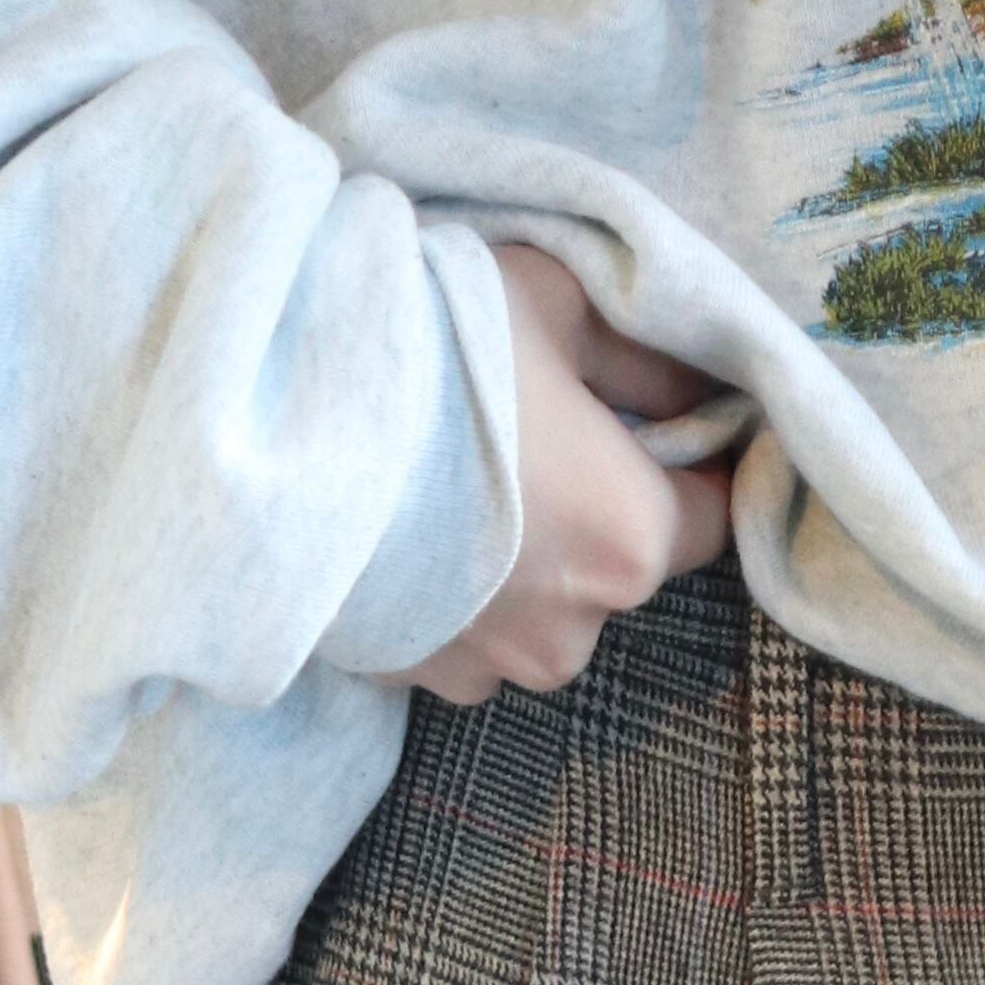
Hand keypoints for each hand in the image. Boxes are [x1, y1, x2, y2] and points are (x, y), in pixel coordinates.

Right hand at [407, 245, 733, 707]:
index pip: (710, 519)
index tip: (652, 429)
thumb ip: (641, 358)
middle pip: (614, 572)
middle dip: (587, 516)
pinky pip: (462, 641)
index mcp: (631, 541)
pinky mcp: (419, 682)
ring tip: (448, 488)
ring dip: (515, 567)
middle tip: (522, 440)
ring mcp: (492, 669)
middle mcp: (575, 631)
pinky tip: (403, 533)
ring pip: (536, 616)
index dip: (687, 467)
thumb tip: (696, 391)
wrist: (274, 424)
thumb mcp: (552, 302)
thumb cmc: (432, 349)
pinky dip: (448, 597)